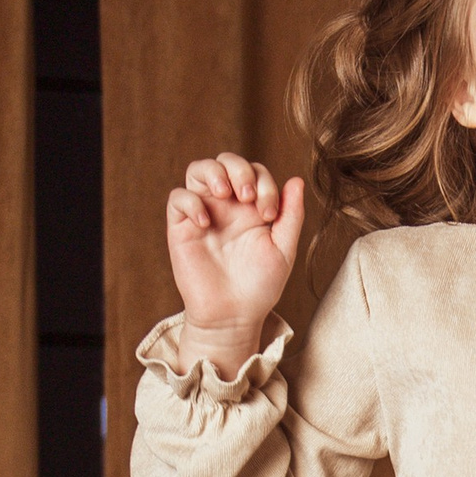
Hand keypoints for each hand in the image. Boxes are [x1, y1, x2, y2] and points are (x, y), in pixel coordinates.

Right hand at [166, 155, 303, 368]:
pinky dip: (190, 201)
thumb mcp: (283, 249)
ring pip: (198, 170)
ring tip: (226, 194)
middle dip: (239, 169)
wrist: (234, 315)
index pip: (255, 171)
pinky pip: (178, 198)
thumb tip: (296, 181)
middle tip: (248, 197)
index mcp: (252, 206)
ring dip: (214, 172)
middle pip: (226, 161)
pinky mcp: (182, 227)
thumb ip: (291, 215)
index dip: (264, 182)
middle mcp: (227, 205)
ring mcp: (203, 212)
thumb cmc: (260, 285)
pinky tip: (206, 222)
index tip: (268, 214)